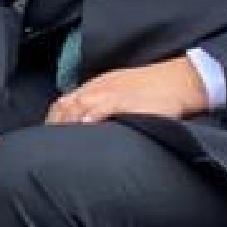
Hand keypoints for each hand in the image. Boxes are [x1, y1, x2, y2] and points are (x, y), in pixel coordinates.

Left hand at [46, 57, 211, 125]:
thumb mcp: (122, 94)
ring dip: (67, 122)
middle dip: (54, 125)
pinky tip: (85, 125)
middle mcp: (100, 88)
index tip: (45, 138)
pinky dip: (92, 114)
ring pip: (80, 104)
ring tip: (60, 140)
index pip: (64, 102)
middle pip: (66, 104)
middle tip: (47, 146)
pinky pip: (105, 105)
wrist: (181, 80)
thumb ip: (103, 107)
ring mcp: (112, 92)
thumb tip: (87, 124)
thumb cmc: (153, 90)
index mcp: (97, 88)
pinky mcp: (128, 98)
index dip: (52, 120)